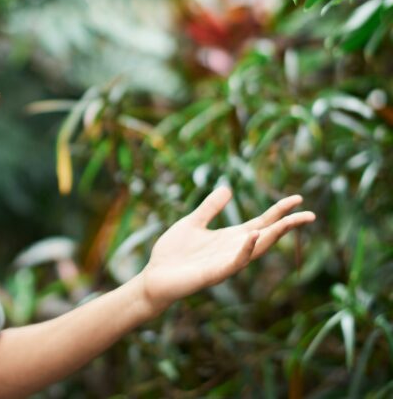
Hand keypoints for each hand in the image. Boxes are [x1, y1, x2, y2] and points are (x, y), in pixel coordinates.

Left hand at [139, 187, 315, 310]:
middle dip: (287, 225)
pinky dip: (245, 250)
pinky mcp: (214, 274)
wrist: (155, 276)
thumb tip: (227, 188)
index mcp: (230, 238)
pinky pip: (234, 262)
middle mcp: (233, 250)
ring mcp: (226, 263)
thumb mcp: (193, 222)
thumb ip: (209, 208)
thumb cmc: (173, 253)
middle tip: (311, 214)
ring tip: (288, 222)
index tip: (298, 198)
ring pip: (256, 249)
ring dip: (272, 236)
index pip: (262, 222)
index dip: (279, 211)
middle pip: (267, 236)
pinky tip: (253, 236)